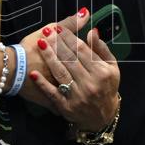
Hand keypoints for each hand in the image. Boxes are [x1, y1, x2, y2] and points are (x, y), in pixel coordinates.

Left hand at [25, 9, 119, 129]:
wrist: (102, 116)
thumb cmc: (107, 87)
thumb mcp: (111, 67)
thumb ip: (101, 49)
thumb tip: (92, 31)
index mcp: (101, 72)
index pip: (82, 50)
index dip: (69, 38)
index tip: (59, 28)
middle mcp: (89, 84)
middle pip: (70, 59)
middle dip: (57, 44)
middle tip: (46, 32)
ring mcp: (77, 96)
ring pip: (61, 73)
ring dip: (49, 58)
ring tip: (40, 44)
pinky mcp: (66, 106)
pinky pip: (52, 93)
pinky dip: (42, 84)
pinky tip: (33, 74)